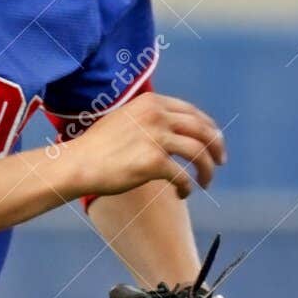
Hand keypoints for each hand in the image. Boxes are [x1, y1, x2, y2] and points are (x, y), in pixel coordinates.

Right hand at [56, 92, 224, 200]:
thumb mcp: (124, 119)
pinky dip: (187, 187)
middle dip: (217, 147)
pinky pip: (183, 176)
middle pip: (203, 130)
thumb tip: (172, 128)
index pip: (193, 113)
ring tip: (206, 182)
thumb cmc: (96, 147)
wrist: (77, 164)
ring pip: (199, 152)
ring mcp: (156, 138)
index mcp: (151, 103)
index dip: (208, 128)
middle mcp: (157, 116)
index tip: (214, 141)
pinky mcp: (153, 162)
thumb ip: (147, 118)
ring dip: (207, 169)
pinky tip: (183, 194)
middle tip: (221, 161)